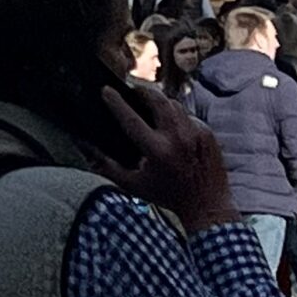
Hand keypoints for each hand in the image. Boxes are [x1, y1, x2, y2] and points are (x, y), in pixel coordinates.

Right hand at [86, 84, 238, 232]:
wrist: (207, 206)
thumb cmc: (167, 197)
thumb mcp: (134, 185)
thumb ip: (109, 167)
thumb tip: (89, 150)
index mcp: (157, 151)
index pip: (130, 118)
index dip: (116, 102)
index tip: (106, 89)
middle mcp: (177, 138)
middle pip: (156, 99)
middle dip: (141, 90)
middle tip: (132, 89)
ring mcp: (195, 133)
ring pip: (173, 104)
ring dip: (160, 101)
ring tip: (150, 105)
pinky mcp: (207, 133)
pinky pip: (188, 115)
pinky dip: (177, 117)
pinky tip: (172, 127)